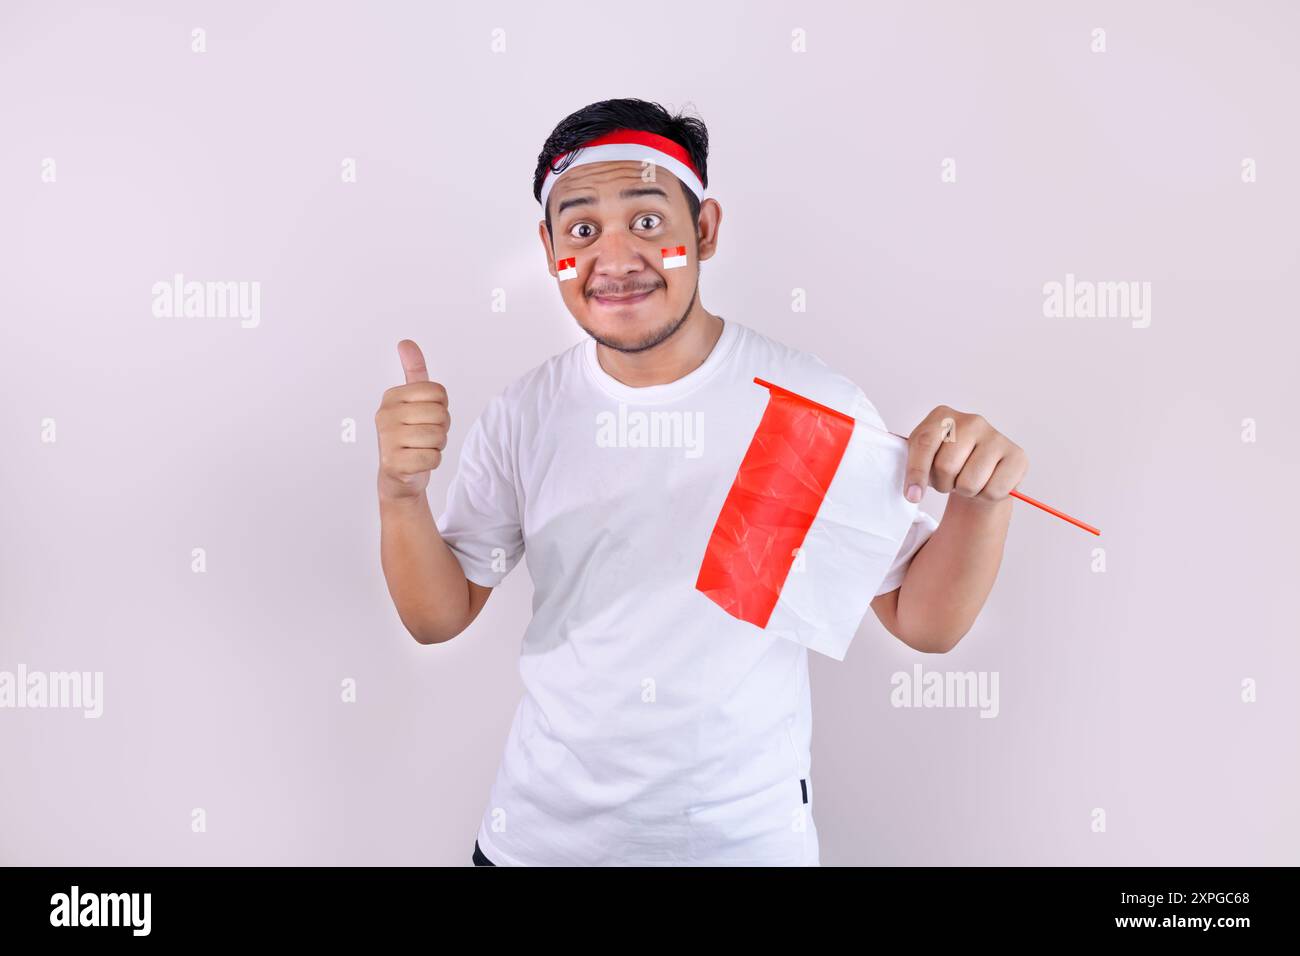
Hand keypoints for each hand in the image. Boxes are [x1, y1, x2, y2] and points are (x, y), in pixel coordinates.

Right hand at [375, 340, 449, 500]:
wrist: (399, 476)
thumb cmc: (410, 435)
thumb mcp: (412, 401)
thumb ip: (413, 372)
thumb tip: (406, 342)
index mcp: (392, 396)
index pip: (439, 392)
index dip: (442, 407)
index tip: (427, 416)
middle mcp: (386, 414)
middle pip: (441, 414)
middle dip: (441, 428)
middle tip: (426, 435)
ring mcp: (387, 439)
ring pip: (438, 436)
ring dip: (437, 446)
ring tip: (421, 447)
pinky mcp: (394, 462)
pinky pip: (433, 457)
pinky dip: (432, 462)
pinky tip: (418, 461)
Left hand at [903, 406, 1026, 505]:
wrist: (981, 470)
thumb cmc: (948, 462)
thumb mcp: (925, 458)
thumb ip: (914, 470)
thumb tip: (913, 494)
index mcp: (943, 416)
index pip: (924, 443)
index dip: (916, 473)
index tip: (912, 495)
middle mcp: (972, 421)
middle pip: (946, 466)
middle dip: (943, 484)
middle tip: (949, 480)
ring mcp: (996, 436)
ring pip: (969, 483)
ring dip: (965, 492)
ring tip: (967, 480)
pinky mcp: (1017, 456)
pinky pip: (994, 491)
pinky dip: (986, 496)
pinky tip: (987, 482)